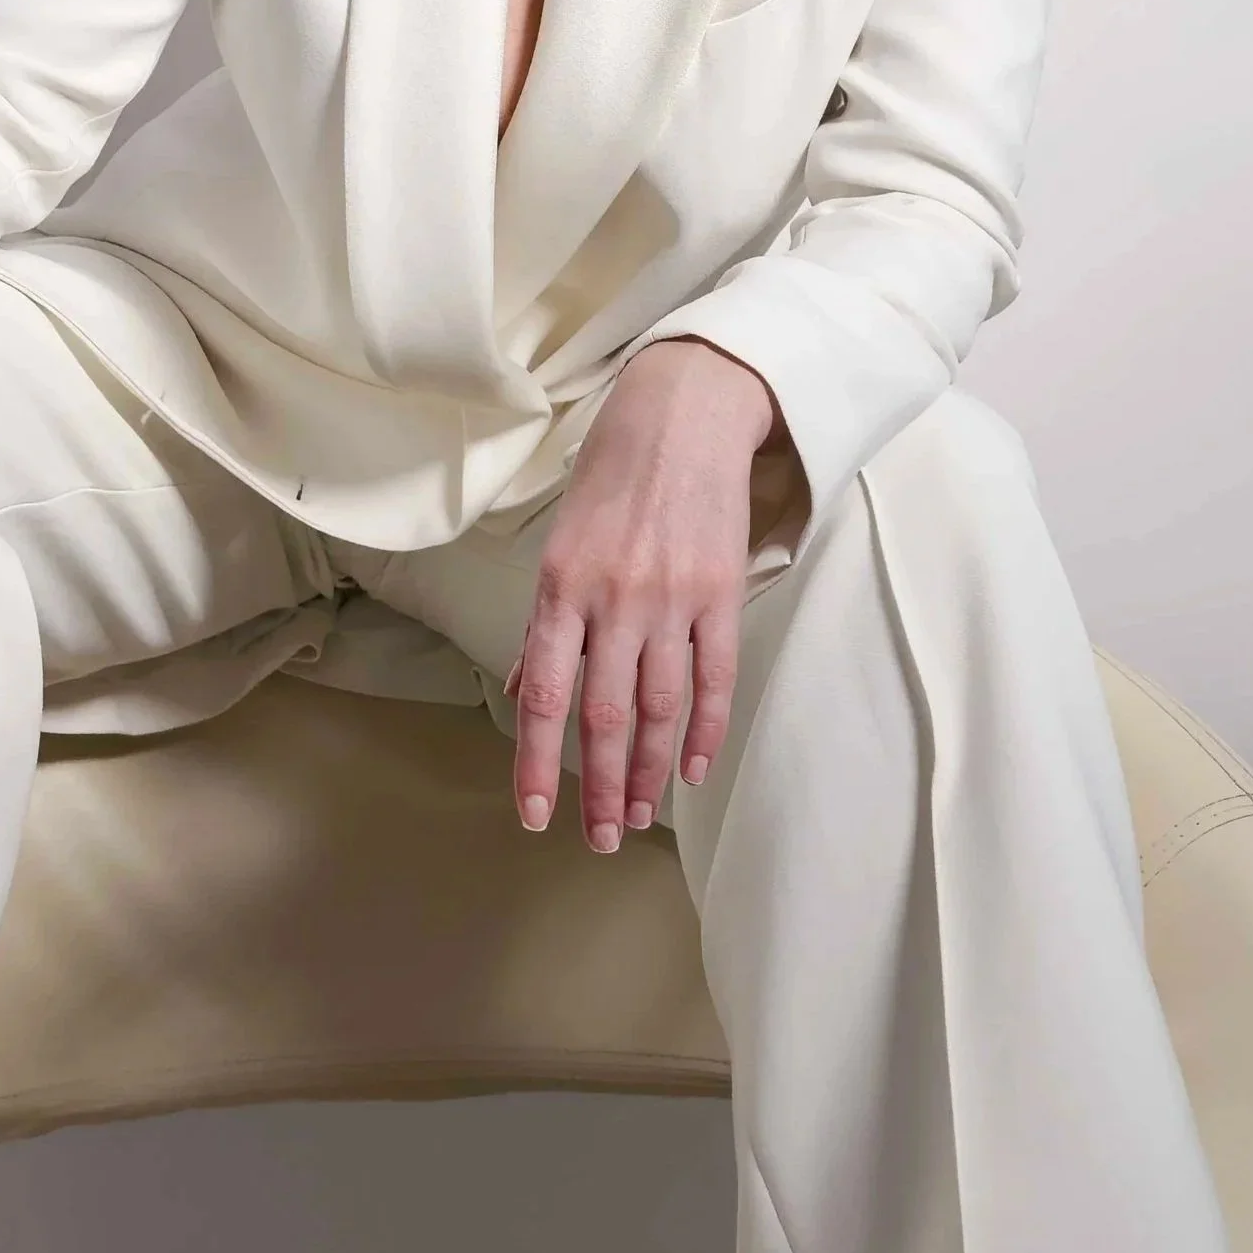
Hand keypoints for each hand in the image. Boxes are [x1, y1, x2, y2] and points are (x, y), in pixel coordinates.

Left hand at [504, 336, 779, 849]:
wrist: (684, 413)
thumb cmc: (611, 476)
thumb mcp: (559, 542)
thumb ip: (547, 625)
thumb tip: (531, 695)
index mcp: (561, 585)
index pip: (546, 695)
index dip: (539, 764)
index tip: (536, 817)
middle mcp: (614, 598)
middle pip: (604, 716)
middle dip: (600, 788)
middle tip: (599, 838)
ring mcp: (672, 599)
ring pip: (659, 708)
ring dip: (648, 771)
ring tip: (638, 817)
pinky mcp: (721, 594)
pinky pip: (713, 678)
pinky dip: (703, 730)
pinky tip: (690, 769)